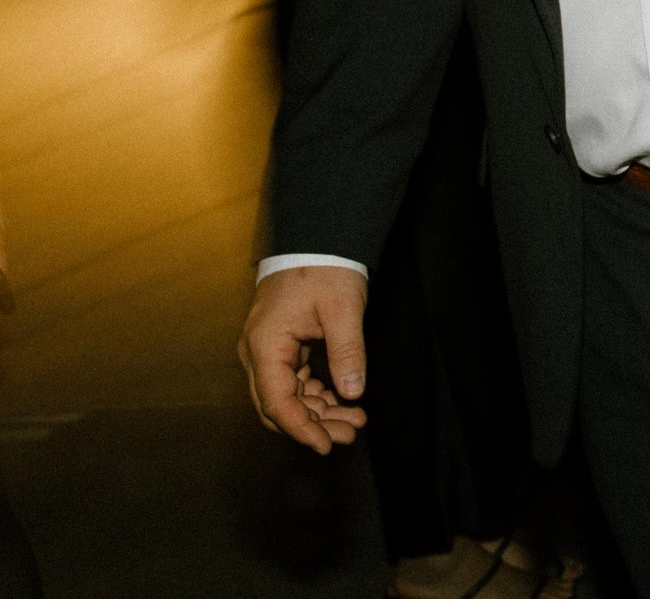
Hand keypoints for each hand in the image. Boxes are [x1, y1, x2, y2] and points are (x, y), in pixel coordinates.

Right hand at [238, 265, 370, 452]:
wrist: (316, 240)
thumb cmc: (325, 269)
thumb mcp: (343, 310)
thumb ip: (347, 352)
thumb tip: (352, 391)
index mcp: (265, 345)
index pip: (276, 402)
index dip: (301, 428)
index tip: (325, 445)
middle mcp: (258, 352)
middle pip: (279, 404)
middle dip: (313, 424)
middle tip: (349, 433)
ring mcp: (267, 350)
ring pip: (288, 395)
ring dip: (318, 411)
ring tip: (354, 420)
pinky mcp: (281, 346)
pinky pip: (293, 380)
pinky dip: (316, 393)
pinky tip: (342, 398)